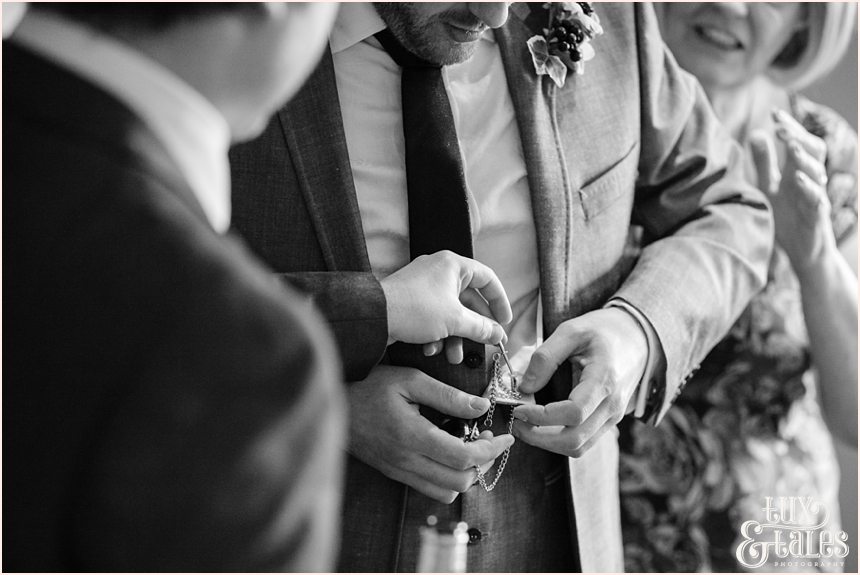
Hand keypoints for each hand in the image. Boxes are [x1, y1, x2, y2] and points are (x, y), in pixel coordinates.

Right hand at [348, 365, 515, 502]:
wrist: (332, 404)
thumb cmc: (369, 387)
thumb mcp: (409, 380)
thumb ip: (447, 395)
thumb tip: (481, 407)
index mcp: (412, 436)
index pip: (464, 458)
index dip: (491, 451)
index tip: (507, 437)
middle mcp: (406, 461)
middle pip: (460, 482)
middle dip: (484, 463)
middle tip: (490, 440)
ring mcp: (399, 471)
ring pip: (446, 491)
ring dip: (467, 474)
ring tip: (472, 448)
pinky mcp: (394, 473)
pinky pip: (429, 489)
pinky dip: (448, 478)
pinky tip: (449, 454)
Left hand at [381, 251, 512, 349]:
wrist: (374, 317)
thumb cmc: (415, 309)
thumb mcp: (455, 321)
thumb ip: (481, 328)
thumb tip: (498, 335)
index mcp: (453, 266)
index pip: (487, 279)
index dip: (499, 301)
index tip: (504, 321)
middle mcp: (439, 271)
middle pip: (468, 301)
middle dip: (474, 328)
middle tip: (484, 346)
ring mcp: (424, 286)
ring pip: (450, 313)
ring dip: (454, 337)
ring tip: (453, 356)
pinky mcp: (412, 302)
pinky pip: (433, 318)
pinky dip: (436, 334)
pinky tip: (431, 350)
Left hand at [510, 308, 645, 456]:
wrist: (636, 337)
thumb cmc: (602, 330)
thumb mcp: (571, 331)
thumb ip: (546, 357)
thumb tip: (524, 386)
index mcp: (605, 380)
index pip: (573, 413)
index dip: (541, 416)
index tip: (518, 407)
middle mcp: (612, 405)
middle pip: (575, 440)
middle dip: (539, 437)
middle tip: (516, 421)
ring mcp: (613, 417)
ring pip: (578, 447)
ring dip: (547, 443)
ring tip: (525, 425)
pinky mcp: (608, 421)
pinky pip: (583, 442)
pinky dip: (559, 440)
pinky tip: (541, 425)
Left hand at [750, 109, 835, 276]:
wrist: (801, 252)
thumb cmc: (787, 216)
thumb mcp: (770, 186)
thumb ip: (764, 162)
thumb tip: (757, 132)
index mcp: (797, 170)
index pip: (797, 142)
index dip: (789, 127)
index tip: (774, 113)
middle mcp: (809, 180)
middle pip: (813, 151)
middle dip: (798, 137)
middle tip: (780, 128)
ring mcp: (815, 198)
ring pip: (818, 172)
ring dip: (804, 159)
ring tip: (790, 147)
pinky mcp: (817, 217)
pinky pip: (817, 200)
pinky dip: (809, 189)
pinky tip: (798, 180)